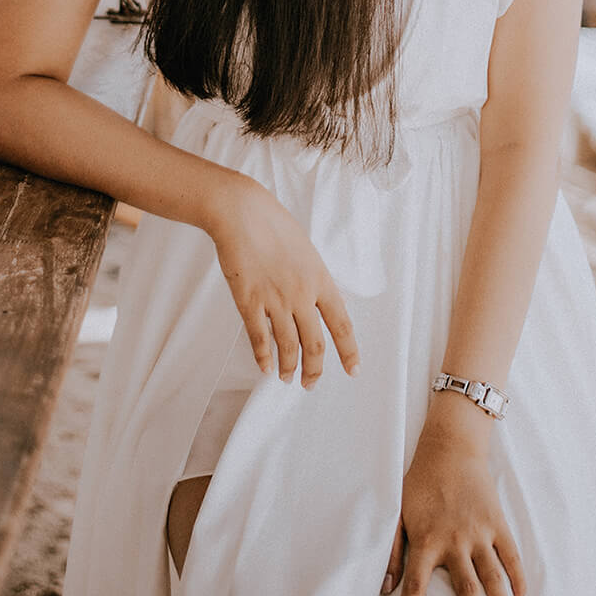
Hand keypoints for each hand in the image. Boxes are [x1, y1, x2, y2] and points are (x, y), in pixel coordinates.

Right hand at [207, 171, 359, 387]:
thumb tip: (319, 304)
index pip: (341, 324)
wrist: (242, 212)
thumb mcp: (307, 251)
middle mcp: (302, 294)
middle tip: (310, 383)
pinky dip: (263, 357)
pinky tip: (266, 367)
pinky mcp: (249, 300)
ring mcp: (275, 299)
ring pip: (289, 347)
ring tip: (288, 378)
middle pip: (316, 344)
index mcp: (320, 279)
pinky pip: (259, 337)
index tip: (353, 370)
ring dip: (290, 368)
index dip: (349, 351)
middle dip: (315, 370)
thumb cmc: (274, 225)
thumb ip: (314, 279)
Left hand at [382, 419, 525, 595]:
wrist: (450, 448)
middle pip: (466, 590)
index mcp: (426, 540)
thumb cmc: (420, 482)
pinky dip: (518, 577)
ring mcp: (479, 532)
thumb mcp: (397, 512)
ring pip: (493, 577)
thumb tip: (385, 588)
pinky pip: (510, 554)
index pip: (415, 588)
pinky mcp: (496, 522)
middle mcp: (455, 541)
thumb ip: (391, 550)